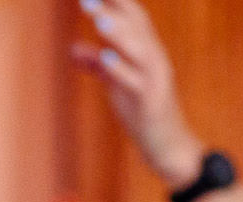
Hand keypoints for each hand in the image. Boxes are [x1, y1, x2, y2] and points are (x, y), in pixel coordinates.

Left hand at [68, 0, 205, 186]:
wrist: (169, 146)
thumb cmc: (143, 111)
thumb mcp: (117, 84)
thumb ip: (98, 65)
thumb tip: (73, 49)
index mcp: (147, 50)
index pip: (133, 16)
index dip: (116, 0)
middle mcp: (155, 58)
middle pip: (137, 25)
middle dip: (114, 7)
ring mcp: (155, 79)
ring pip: (139, 49)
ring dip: (118, 32)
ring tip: (98, 17)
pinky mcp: (152, 102)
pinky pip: (136, 82)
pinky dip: (120, 69)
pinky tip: (105, 58)